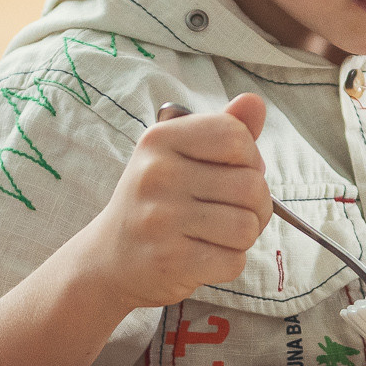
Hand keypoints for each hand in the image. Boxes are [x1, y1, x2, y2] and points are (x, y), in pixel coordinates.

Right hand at [69, 93, 272, 310]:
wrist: (109, 259)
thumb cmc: (156, 202)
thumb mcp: (179, 156)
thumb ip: (222, 130)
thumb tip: (255, 101)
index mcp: (160, 139)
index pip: (235, 136)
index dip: (250, 158)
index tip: (234, 172)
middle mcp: (157, 174)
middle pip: (251, 185)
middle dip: (255, 205)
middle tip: (230, 212)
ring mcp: (161, 219)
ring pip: (246, 226)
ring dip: (243, 237)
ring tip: (214, 234)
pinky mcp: (170, 260)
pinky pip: (233, 261)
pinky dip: (228, 263)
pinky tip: (203, 256)